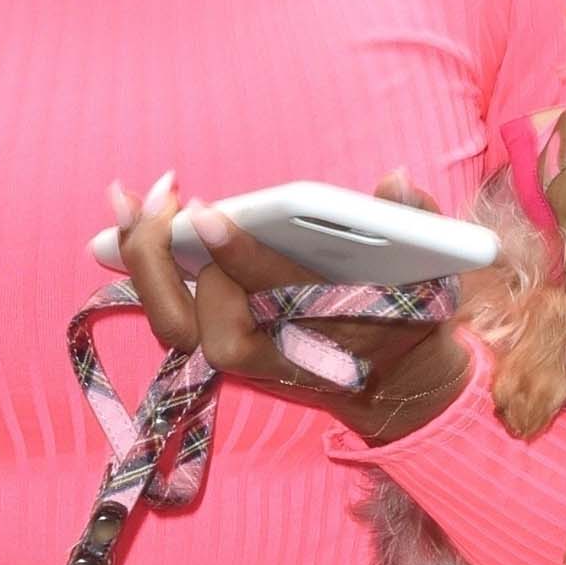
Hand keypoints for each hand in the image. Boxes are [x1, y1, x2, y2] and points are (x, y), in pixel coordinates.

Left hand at [107, 168, 470, 447]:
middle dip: (167, 261)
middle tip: (167, 197)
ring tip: (129, 197)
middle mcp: (273, 353)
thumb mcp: (436, 271)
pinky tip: (131, 211)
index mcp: (325, 333)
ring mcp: (240, 353)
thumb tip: (394, 179)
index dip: (238, 258)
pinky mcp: (218, 340)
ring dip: (143, 260)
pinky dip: (142, 264)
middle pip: (196, 325)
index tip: (211, 214)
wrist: (392, 385)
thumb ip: (422, 223)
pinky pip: (167, 309)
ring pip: (171, 324)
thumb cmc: (409, 315)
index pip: (270, 299)